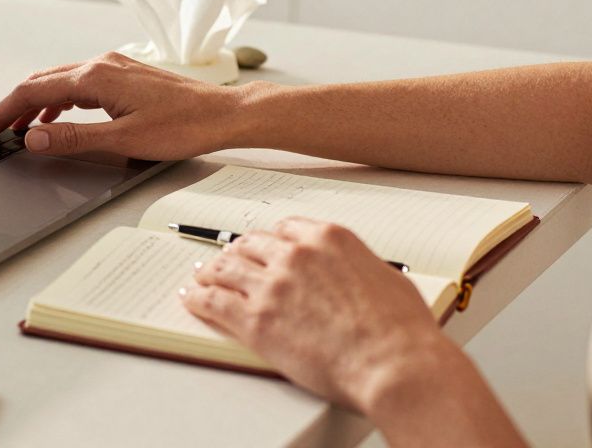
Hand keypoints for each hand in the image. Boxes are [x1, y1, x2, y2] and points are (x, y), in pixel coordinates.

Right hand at [0, 52, 254, 159]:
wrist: (225, 114)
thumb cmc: (184, 127)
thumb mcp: (124, 141)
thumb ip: (74, 140)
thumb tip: (33, 140)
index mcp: (96, 77)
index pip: (32, 93)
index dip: (1, 114)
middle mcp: (101, 64)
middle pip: (40, 82)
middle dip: (11, 107)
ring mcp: (114, 66)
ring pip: (59, 82)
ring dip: (34, 105)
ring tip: (17, 131)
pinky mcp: (125, 75)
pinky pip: (78, 84)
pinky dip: (58, 101)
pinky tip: (57, 120)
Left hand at [182, 217, 449, 411]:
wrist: (392, 363)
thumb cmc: (400, 330)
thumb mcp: (386, 279)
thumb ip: (358, 269)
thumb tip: (354, 277)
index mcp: (329, 239)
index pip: (287, 228)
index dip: (270, 238)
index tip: (263, 245)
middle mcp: (296, 254)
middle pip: (252, 244)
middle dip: (237, 251)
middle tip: (227, 258)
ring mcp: (272, 285)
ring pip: (227, 267)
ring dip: (211, 270)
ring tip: (202, 275)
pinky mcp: (256, 319)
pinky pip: (214, 301)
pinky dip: (198, 297)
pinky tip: (192, 297)